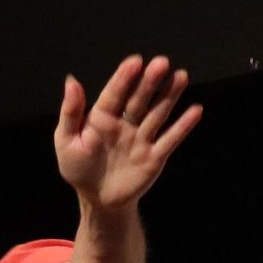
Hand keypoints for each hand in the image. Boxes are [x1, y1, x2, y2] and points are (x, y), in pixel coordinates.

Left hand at [54, 55, 202, 214]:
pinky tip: (196, 110)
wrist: (97, 200)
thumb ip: (70, 112)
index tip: (135, 61)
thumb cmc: (79, 169)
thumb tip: (71, 81)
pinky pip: (170, 139)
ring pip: (158, 114)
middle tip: (161, 63)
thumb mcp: (66, 141)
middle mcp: (125, 124)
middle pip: (140, 99)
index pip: (115, 94)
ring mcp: (142, 139)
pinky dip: (183, 126)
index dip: (124, 78)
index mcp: (102, 117)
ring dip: (170, 96)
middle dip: (150, 82)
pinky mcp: (155, 157)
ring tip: (181, 76)